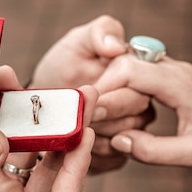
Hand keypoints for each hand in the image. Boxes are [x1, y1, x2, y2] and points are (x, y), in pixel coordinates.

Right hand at [0, 67, 97, 191]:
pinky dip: (12, 127)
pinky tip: (11, 97)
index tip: (85, 133)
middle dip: (70, 136)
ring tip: (53, 91)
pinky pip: (11, 151)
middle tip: (84, 96)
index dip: (77, 170)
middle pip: (56, 175)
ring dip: (43, 126)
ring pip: (36, 159)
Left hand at [31, 15, 155, 173]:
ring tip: (74, 127)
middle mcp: (142, 103)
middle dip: (105, 115)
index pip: (140, 86)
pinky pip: (116, 158)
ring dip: (98, 134)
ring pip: (127, 138)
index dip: (115, 92)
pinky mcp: (123, 153)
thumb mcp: (77, 43)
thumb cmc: (65, 68)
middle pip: (137, 115)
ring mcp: (135, 130)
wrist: (48, 102)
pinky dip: (94, 152)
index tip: (90, 92)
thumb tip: (115, 45)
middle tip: (79, 113)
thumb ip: (99, 33)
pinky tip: (77, 145)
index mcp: (138, 75)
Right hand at [94, 54, 191, 172]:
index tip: (88, 111)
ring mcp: (175, 72)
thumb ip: (155, 150)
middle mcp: (176, 70)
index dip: (104, 88)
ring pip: (132, 66)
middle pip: (126, 62)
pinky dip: (125, 89)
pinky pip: (142, 74)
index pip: (130, 70)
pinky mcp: (174, 80)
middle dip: (103, 86)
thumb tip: (119, 142)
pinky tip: (117, 110)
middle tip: (88, 113)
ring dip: (112, 86)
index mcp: (180, 84)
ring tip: (99, 113)